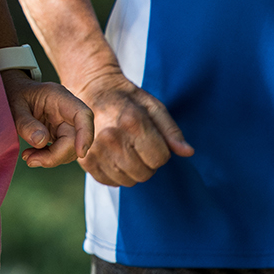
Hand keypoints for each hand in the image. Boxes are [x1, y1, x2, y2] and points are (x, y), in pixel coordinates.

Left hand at [6, 73, 91, 167]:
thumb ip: (25, 123)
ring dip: (52, 158)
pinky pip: (62, 150)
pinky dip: (49, 157)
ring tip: (28, 157)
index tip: (81, 153)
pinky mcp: (60, 134)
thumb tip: (41, 141)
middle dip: (56, 155)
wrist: (13, 92)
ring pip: (71, 148)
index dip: (85, 134)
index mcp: (59, 97)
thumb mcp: (14, 106)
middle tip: (31, 161)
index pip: (82, 114)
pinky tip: (32, 155)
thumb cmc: (14, 94)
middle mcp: (67, 110)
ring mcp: (65, 123)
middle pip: (75, 137)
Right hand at [72, 72, 192, 185]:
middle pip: (144, 173)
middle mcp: (112, 138)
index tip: (152, 140)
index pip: (160, 159)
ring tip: (126, 151)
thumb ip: (171, 130)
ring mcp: (96, 150)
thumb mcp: (153, 107)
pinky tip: (113, 157)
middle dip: (148, 164)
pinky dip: (115, 174)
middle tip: (139, 147)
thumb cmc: (128, 100)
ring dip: (132, 171)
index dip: (161, 152)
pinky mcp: (85, 159)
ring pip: (127, 181)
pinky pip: (109, 182)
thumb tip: (188, 152)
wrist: (93, 91)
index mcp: (132, 122)